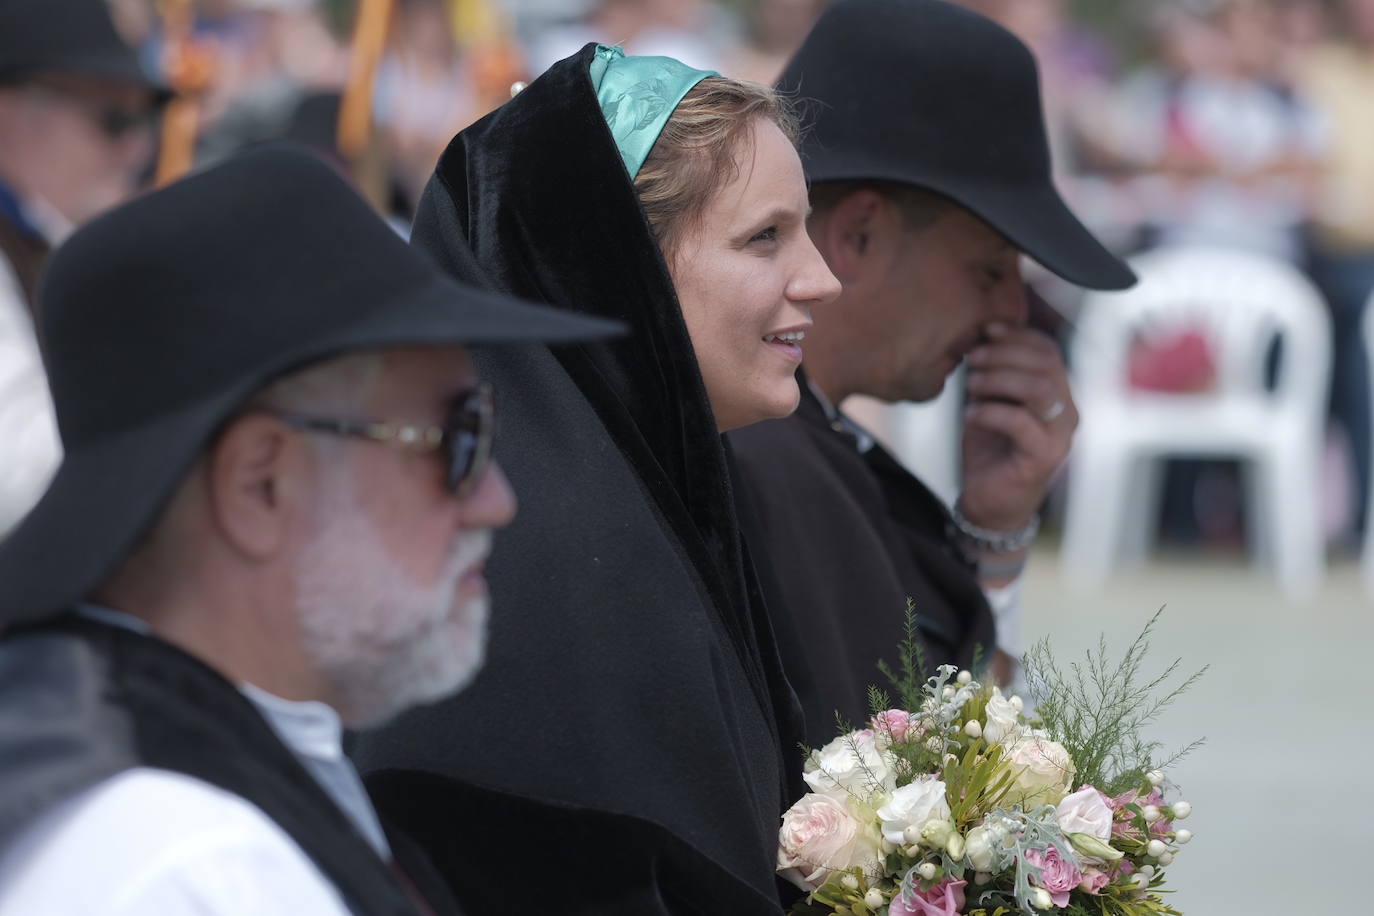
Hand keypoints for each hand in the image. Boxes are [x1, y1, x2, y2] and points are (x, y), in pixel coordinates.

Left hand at [959, 322, 1076, 532]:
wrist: (990, 502)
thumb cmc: (990, 449)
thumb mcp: (990, 402)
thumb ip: (993, 373)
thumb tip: (977, 335)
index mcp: (1057, 393)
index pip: (1048, 350)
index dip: (1018, 335)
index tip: (985, 329)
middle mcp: (1067, 411)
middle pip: (1046, 364)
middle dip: (1004, 354)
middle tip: (971, 358)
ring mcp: (1059, 435)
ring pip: (1041, 389)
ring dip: (1000, 379)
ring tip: (970, 385)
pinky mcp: (1044, 458)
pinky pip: (1023, 423)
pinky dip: (993, 412)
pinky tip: (971, 414)